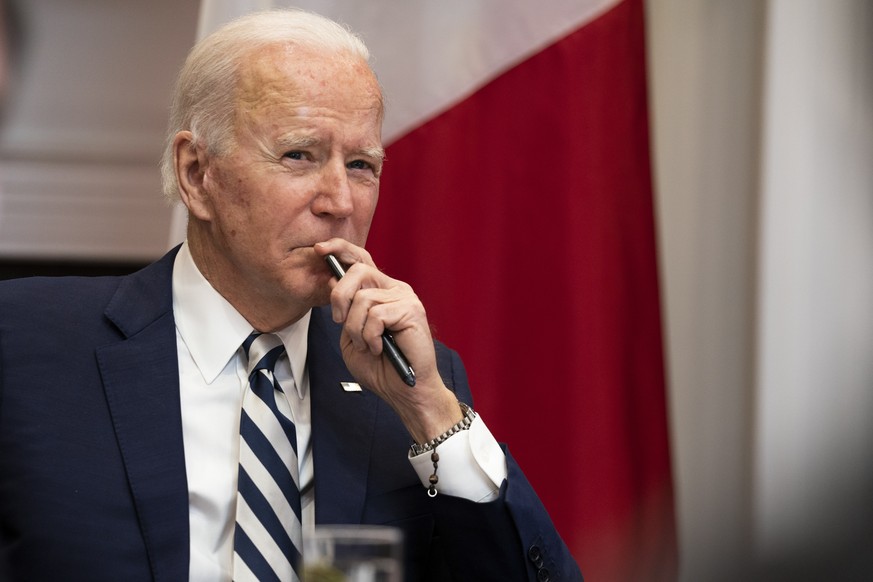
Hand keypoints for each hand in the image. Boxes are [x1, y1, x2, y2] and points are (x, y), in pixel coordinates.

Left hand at [313, 239, 462, 443]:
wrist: (405, 391)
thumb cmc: (381, 367)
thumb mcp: (351, 336)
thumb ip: (344, 311)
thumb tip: (333, 280)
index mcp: (379, 291)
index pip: (361, 260)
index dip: (341, 250)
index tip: (320, 250)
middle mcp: (394, 289)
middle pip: (358, 271)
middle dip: (340, 296)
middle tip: (339, 321)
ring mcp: (405, 297)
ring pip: (363, 299)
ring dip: (356, 329)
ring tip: (368, 346)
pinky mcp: (412, 310)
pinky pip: (376, 315)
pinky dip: (370, 337)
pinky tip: (380, 349)